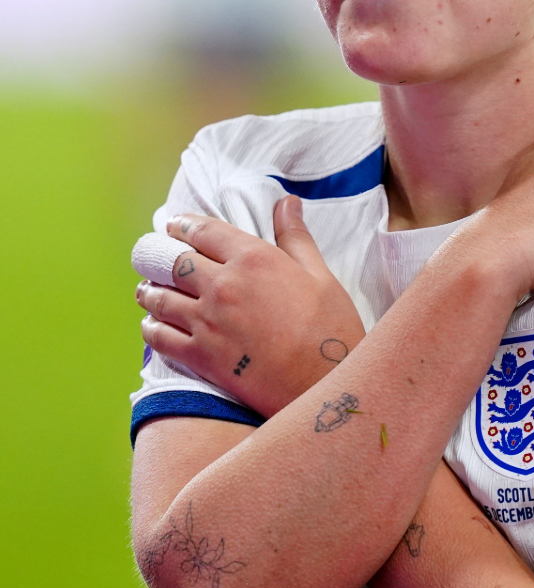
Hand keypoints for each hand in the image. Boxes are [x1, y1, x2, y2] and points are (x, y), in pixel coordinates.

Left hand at [137, 197, 365, 417]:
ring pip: (159, 298)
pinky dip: (150, 328)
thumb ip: (296, 238)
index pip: (204, 231)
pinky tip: (152, 324)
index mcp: (254, 259)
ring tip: (148, 289)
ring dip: (150, 291)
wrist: (323, 384)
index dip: (184, 225)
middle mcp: (223, 285)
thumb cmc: (331, 329)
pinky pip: (159, 337)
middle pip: (172, 261)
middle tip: (153, 254)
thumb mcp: (321, 276)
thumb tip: (287, 203)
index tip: (175, 224)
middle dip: (159, 255)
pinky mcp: (200, 356)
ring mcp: (207, 322)